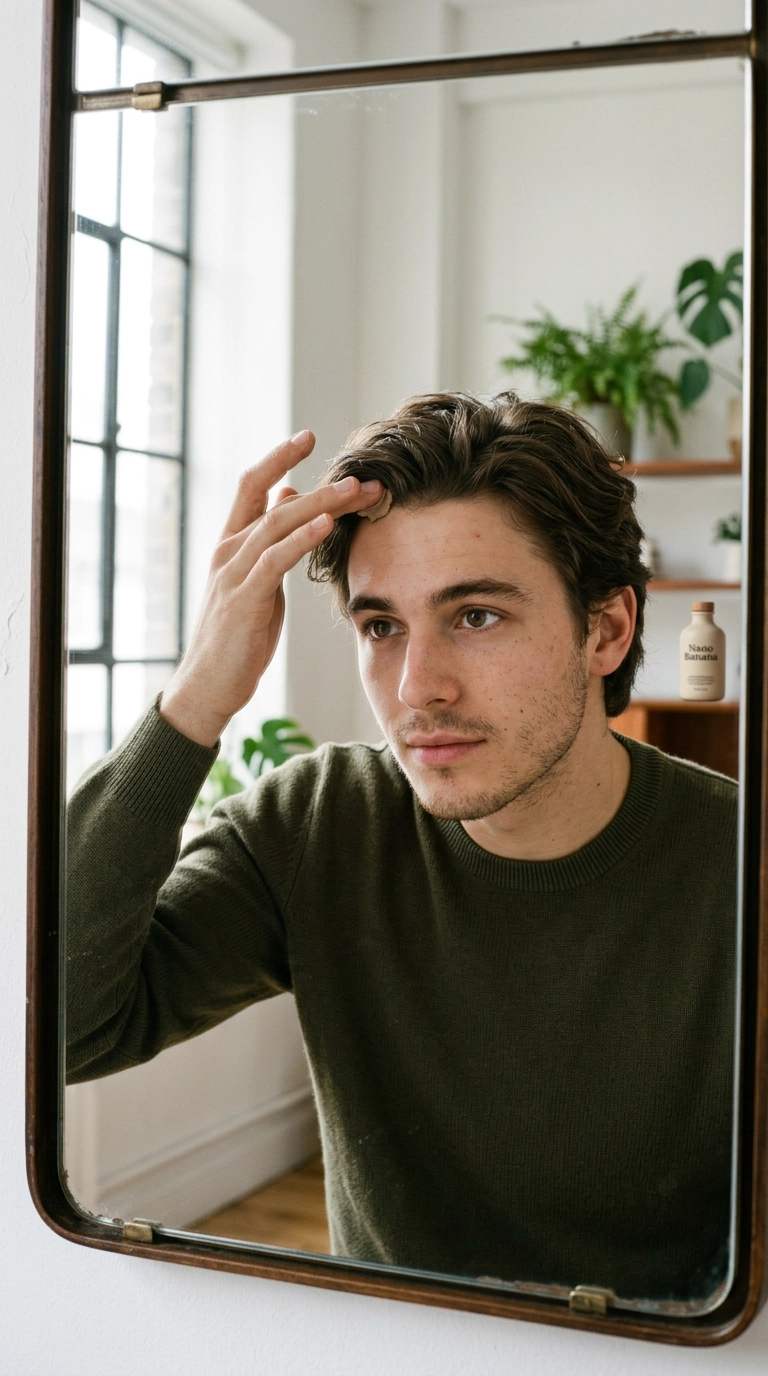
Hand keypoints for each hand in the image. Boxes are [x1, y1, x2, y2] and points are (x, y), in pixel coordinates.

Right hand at [160, 431, 382, 745]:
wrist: (206, 686)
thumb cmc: (235, 638)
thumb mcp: (257, 582)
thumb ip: (271, 543)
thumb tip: (289, 500)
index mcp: (232, 545)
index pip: (252, 487)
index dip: (278, 458)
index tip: (309, 436)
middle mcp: (229, 551)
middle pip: (275, 502)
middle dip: (322, 486)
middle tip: (363, 476)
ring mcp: (233, 574)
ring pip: (278, 524)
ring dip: (321, 505)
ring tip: (355, 491)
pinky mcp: (244, 600)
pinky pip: (275, 561)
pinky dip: (301, 539)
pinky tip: (326, 525)